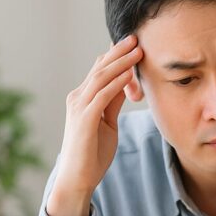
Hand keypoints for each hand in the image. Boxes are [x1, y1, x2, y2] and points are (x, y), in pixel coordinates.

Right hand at [47, 36, 143, 215]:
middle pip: (100, 68)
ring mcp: (79, 107)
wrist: (78, 178)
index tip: (131, 43)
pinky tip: (129, 72)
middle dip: (118, 52)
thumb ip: (113, 103)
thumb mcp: (107, 123)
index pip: (99, 70)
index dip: (114, 55)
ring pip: (101, 77)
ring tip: (137, 49)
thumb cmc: (92, 153)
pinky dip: (116, 82)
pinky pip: (102, 95)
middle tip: (136, 37)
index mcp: (82, 98)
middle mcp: (77, 98)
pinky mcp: (84, 118)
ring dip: (120, 62)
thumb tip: (126, 85)